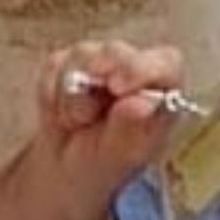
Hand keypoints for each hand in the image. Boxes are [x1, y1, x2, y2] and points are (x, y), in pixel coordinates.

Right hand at [31, 40, 185, 205]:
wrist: (68, 167)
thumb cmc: (107, 161)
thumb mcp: (121, 155)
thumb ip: (130, 129)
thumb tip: (140, 104)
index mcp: (161, 88)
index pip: (166, 62)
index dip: (143, 68)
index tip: (117, 87)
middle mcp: (133, 66)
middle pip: (117, 52)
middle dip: (95, 83)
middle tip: (85, 117)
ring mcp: (99, 59)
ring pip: (81, 56)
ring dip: (72, 98)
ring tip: (79, 124)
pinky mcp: (67, 60)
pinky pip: (55, 66)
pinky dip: (52, 96)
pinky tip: (63, 115)